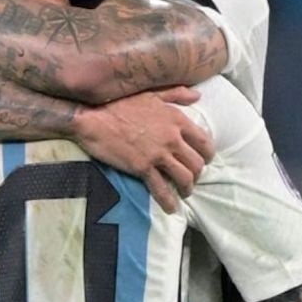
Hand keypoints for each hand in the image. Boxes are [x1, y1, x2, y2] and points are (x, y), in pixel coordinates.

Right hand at [72, 86, 214, 213]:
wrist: (93, 116)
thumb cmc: (120, 102)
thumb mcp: (151, 93)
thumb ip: (176, 94)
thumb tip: (196, 96)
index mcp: (176, 119)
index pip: (204, 141)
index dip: (207, 154)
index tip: (204, 159)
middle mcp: (172, 138)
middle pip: (197, 163)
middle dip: (197, 174)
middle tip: (191, 178)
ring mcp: (158, 154)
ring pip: (185, 178)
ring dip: (187, 188)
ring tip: (183, 192)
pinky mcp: (142, 168)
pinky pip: (162, 189)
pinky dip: (169, 201)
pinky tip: (170, 208)